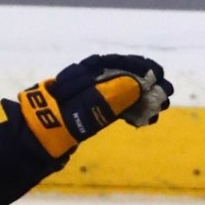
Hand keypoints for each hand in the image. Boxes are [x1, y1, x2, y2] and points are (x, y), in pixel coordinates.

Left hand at [18, 53, 174, 157]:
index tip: (159, 74)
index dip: (141, 67)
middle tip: (167, 93)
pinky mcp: (92, 112)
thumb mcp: (81, 110)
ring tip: (161, 107)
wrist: (37, 141)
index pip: (117, 63)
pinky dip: (133, 110)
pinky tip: (145, 119)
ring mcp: (92, 96)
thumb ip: (107, 97)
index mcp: (84, 73)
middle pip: (124, 76)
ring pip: (124, 91)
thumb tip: (135, 85)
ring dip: (144, 98)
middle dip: (148, 84)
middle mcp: (90, 81)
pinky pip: (118, 106)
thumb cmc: (55, 124)